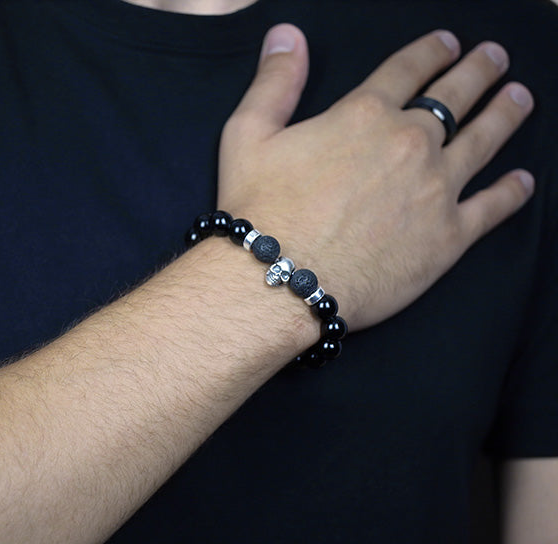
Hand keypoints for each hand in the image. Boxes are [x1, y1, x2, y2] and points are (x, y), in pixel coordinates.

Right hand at [217, 25, 533, 330]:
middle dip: (478, 71)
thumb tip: (287, 34)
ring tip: (521, 98)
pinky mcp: (447, 238)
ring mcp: (435, 190)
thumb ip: (274, 82)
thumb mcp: (248, 136)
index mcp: (365, 115)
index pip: (409, 69)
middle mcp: (410, 144)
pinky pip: (491, 208)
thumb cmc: (262, 211)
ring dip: (505, 115)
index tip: (449, 43)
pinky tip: (524, 182)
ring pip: (484, 141)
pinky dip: (511, 192)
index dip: (432, 51)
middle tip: (496, 59)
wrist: (283, 282)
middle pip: (455, 97)